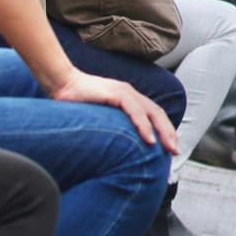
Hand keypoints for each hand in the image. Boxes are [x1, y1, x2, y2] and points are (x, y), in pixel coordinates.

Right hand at [50, 69, 179, 152]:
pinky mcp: (116, 93)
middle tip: (175, 152)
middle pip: (158, 114)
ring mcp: (125, 92)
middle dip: (169, 133)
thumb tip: (113, 145)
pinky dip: (144, 126)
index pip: (154, 115)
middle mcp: (131, 94)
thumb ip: (109, 124)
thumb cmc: (75, 103)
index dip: (165, 130)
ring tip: (168, 148)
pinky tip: (149, 139)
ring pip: (152, 113)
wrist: (60, 84)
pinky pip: (135, 111)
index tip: (170, 147)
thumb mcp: (98, 115)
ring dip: (163, 131)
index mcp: (129, 98)